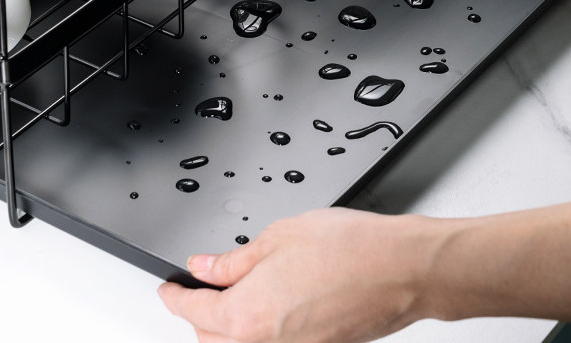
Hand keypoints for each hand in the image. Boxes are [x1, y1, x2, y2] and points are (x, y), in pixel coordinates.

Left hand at [157, 207, 439, 342]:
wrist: (402, 269)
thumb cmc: (348, 248)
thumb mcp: (278, 237)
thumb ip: (232, 259)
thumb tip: (204, 266)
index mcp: (248, 315)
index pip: (194, 311)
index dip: (175, 295)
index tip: (168, 287)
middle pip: (212, 340)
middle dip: (198, 316)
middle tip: (196, 289)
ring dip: (228, 328)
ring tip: (231, 295)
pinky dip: (259, 332)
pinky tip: (268, 303)